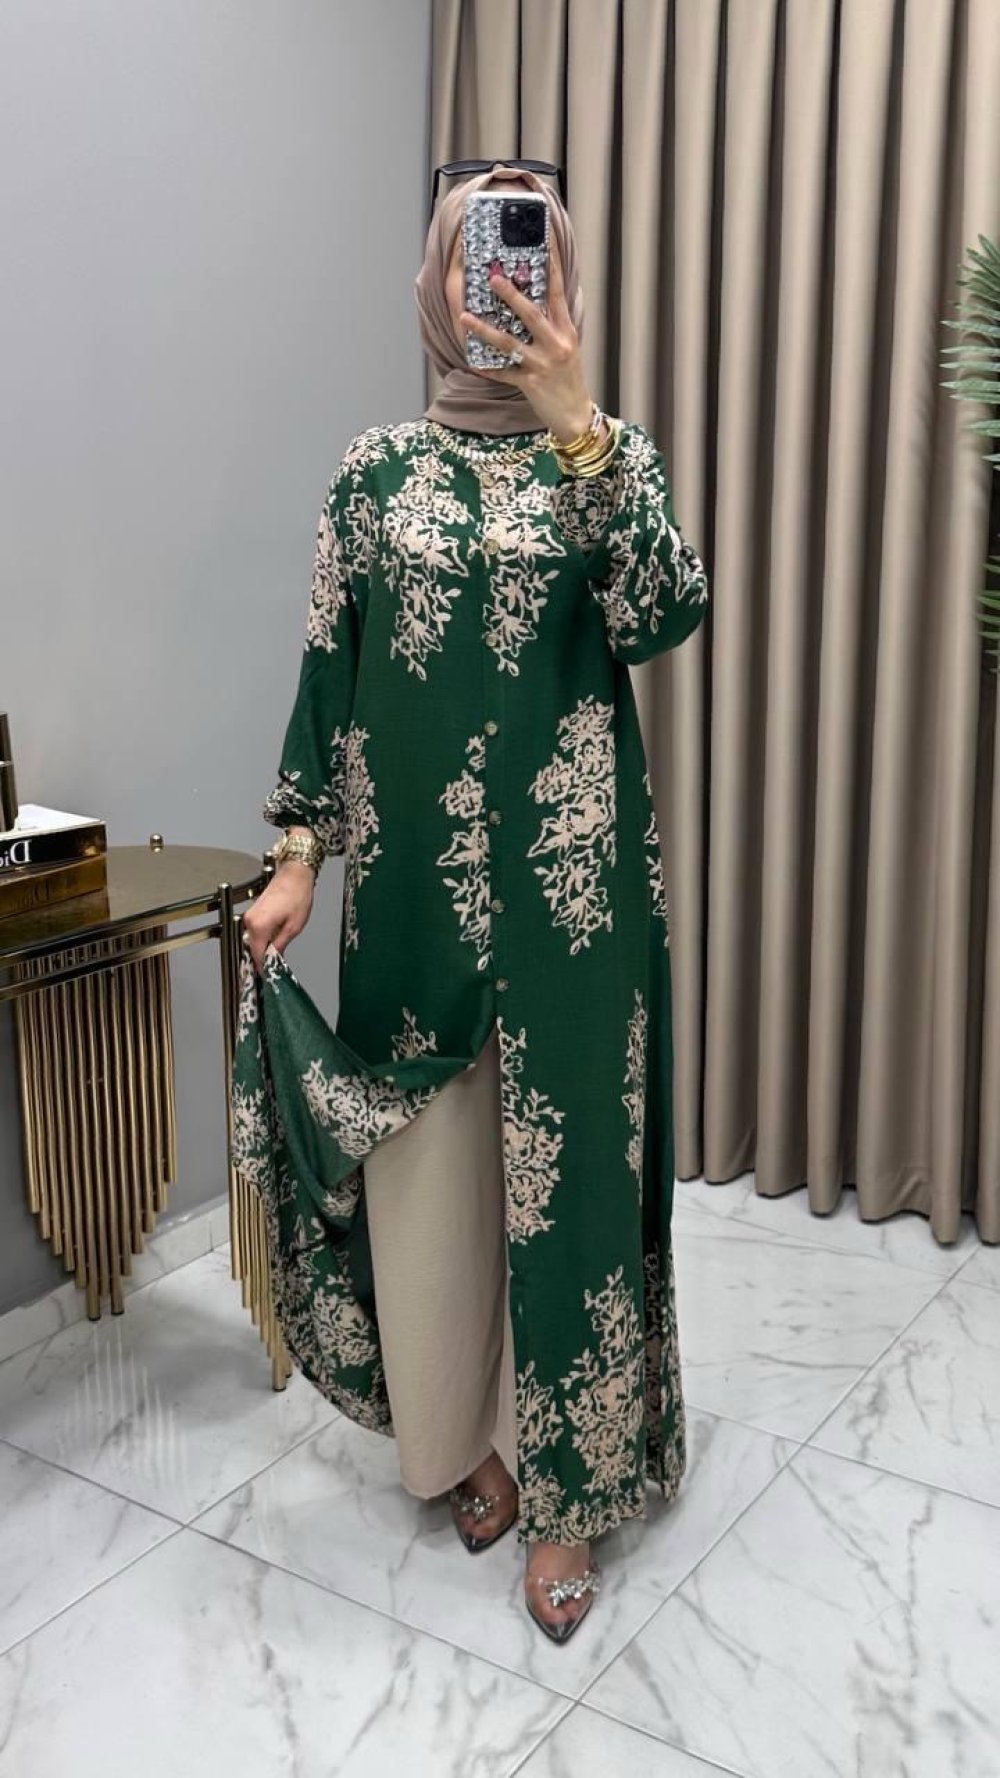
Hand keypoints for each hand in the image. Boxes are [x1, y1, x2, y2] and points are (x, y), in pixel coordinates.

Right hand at [242, 862, 314, 971]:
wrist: (295, 874)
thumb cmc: (297, 895)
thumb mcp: (294, 927)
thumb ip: (280, 945)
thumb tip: (274, 959)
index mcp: (259, 925)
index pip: (257, 954)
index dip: (263, 968)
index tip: (268, 977)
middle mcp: (250, 920)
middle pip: (253, 948)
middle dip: (263, 959)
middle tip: (274, 970)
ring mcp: (250, 915)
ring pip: (254, 940)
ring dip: (264, 948)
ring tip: (276, 956)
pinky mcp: (253, 911)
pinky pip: (255, 931)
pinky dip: (263, 938)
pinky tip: (274, 941)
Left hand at [459, 244, 598, 444]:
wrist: (576, 416)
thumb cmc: (569, 380)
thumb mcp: (568, 349)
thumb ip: (553, 327)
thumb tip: (534, 305)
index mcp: (566, 332)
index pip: (557, 294)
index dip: (551, 268)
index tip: (543, 245)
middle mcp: (555, 345)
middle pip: (531, 314)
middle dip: (511, 295)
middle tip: (493, 277)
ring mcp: (541, 364)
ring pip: (509, 343)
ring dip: (484, 329)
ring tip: (465, 317)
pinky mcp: (530, 383)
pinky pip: (503, 373)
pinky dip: (488, 368)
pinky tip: (473, 362)